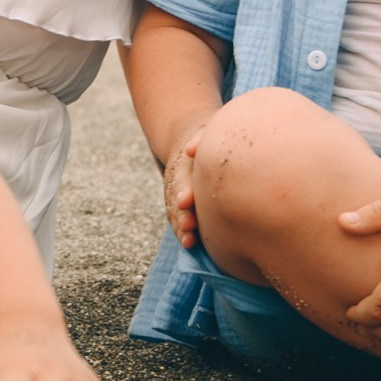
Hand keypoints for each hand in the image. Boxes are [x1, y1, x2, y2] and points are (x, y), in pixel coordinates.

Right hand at [162, 117, 214, 249]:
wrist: (191, 147)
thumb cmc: (205, 141)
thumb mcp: (202, 136)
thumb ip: (197, 141)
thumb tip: (191, 149)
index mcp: (183, 164)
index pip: (182, 177)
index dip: (183, 189)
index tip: (187, 201)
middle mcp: (177, 182)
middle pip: (177, 199)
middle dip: (182, 213)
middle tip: (190, 225)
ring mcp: (176, 195)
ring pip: (175, 213)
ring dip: (181, 227)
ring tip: (189, 241)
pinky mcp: (180, 208)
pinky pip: (178, 220)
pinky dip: (182, 232)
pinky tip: (191, 244)